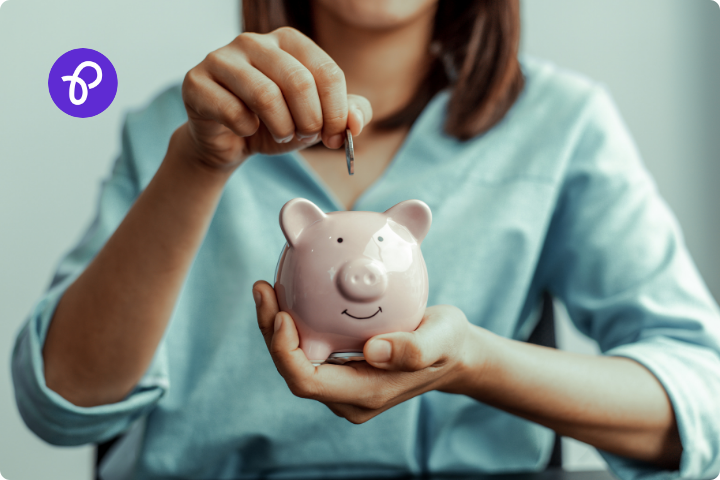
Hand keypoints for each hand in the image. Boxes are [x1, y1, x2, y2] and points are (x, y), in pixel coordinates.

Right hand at [178, 27, 372, 169]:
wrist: (230, 141)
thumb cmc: (276, 123)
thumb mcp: (318, 120)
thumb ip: (347, 114)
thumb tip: (355, 123)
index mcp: (288, 40)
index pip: (328, 72)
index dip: (336, 113)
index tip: (334, 137)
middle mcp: (254, 41)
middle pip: (299, 82)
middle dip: (310, 120)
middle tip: (305, 136)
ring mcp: (221, 58)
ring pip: (266, 95)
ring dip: (281, 127)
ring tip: (281, 134)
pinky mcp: (196, 82)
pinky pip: (233, 112)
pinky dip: (247, 130)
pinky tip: (246, 130)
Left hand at [253, 280, 479, 423]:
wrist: (453, 354)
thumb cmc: (448, 344)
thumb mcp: (442, 339)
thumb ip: (414, 349)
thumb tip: (372, 351)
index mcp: (366, 394)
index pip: (307, 381)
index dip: (285, 352)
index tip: (282, 314)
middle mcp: (348, 396)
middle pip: (293, 370)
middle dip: (270, 333)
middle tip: (264, 288)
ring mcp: (343, 385)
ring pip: (296, 360)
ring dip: (275, 327)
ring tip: (267, 288)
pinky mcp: (342, 369)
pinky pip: (308, 349)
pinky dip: (294, 324)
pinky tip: (289, 293)